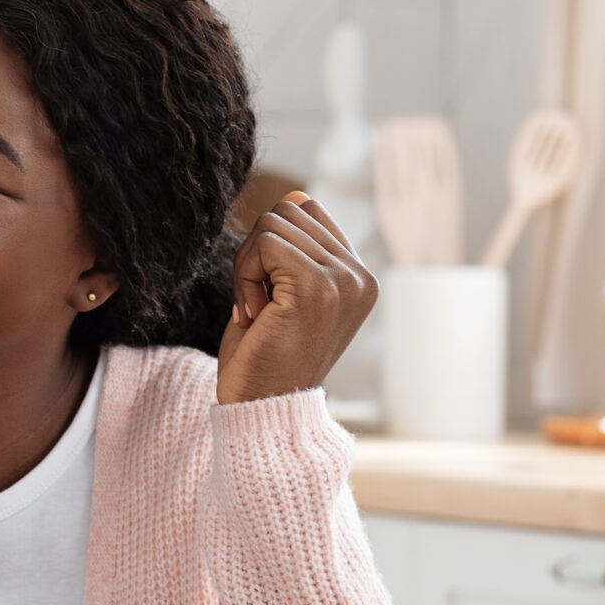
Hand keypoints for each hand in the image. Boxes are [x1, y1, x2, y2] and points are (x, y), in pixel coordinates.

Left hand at [216, 191, 377, 404]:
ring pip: (274, 221)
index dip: (272, 245)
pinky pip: (264, 241)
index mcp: (359, 278)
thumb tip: (296, 194)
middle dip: (255, 252)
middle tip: (257, 305)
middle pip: (289, 210)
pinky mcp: (318, 286)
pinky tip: (253, 313)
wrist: (262, 410)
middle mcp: (360, 277)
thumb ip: (293, 247)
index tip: (268, 296)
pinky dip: (243, 273)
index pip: (308, 212)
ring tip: (257, 312)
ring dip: (247, 265)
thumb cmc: (264, 358)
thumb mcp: (282, 294)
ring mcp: (344, 280)